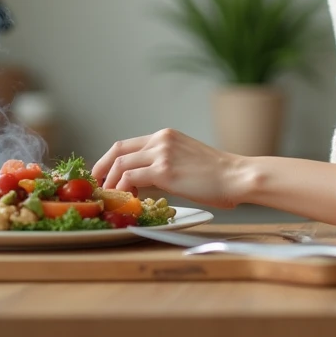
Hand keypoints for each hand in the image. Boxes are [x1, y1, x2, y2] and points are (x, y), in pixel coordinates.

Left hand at [91, 128, 247, 208]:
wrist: (238, 176)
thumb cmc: (219, 176)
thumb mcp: (188, 160)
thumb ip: (166, 164)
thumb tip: (145, 182)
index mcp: (166, 136)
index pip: (127, 144)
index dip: (109, 160)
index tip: (103, 176)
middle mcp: (161, 140)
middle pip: (117, 150)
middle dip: (101, 169)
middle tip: (97, 187)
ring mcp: (162, 153)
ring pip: (120, 164)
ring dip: (110, 183)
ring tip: (112, 198)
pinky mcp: (164, 170)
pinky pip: (130, 179)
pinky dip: (122, 190)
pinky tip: (127, 200)